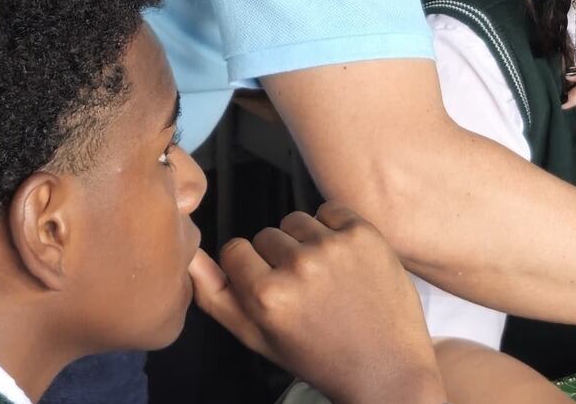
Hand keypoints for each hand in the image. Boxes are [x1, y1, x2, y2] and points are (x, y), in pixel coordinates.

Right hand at [191, 202, 445, 403]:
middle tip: (303, 290)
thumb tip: (189, 256)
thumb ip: (217, 298)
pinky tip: (344, 259)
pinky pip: (330, 210)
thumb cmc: (319, 356)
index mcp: (267, 296)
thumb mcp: (258, 338)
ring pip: (297, 220)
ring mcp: (334, 247)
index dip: (250, 269)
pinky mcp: (364, 234)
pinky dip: (333, 228)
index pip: (236, 250)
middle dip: (278, 257)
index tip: (270, 287)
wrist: (386, 365)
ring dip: (304, 241)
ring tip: (324, 276)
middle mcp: (299, 266)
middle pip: (267, 234)